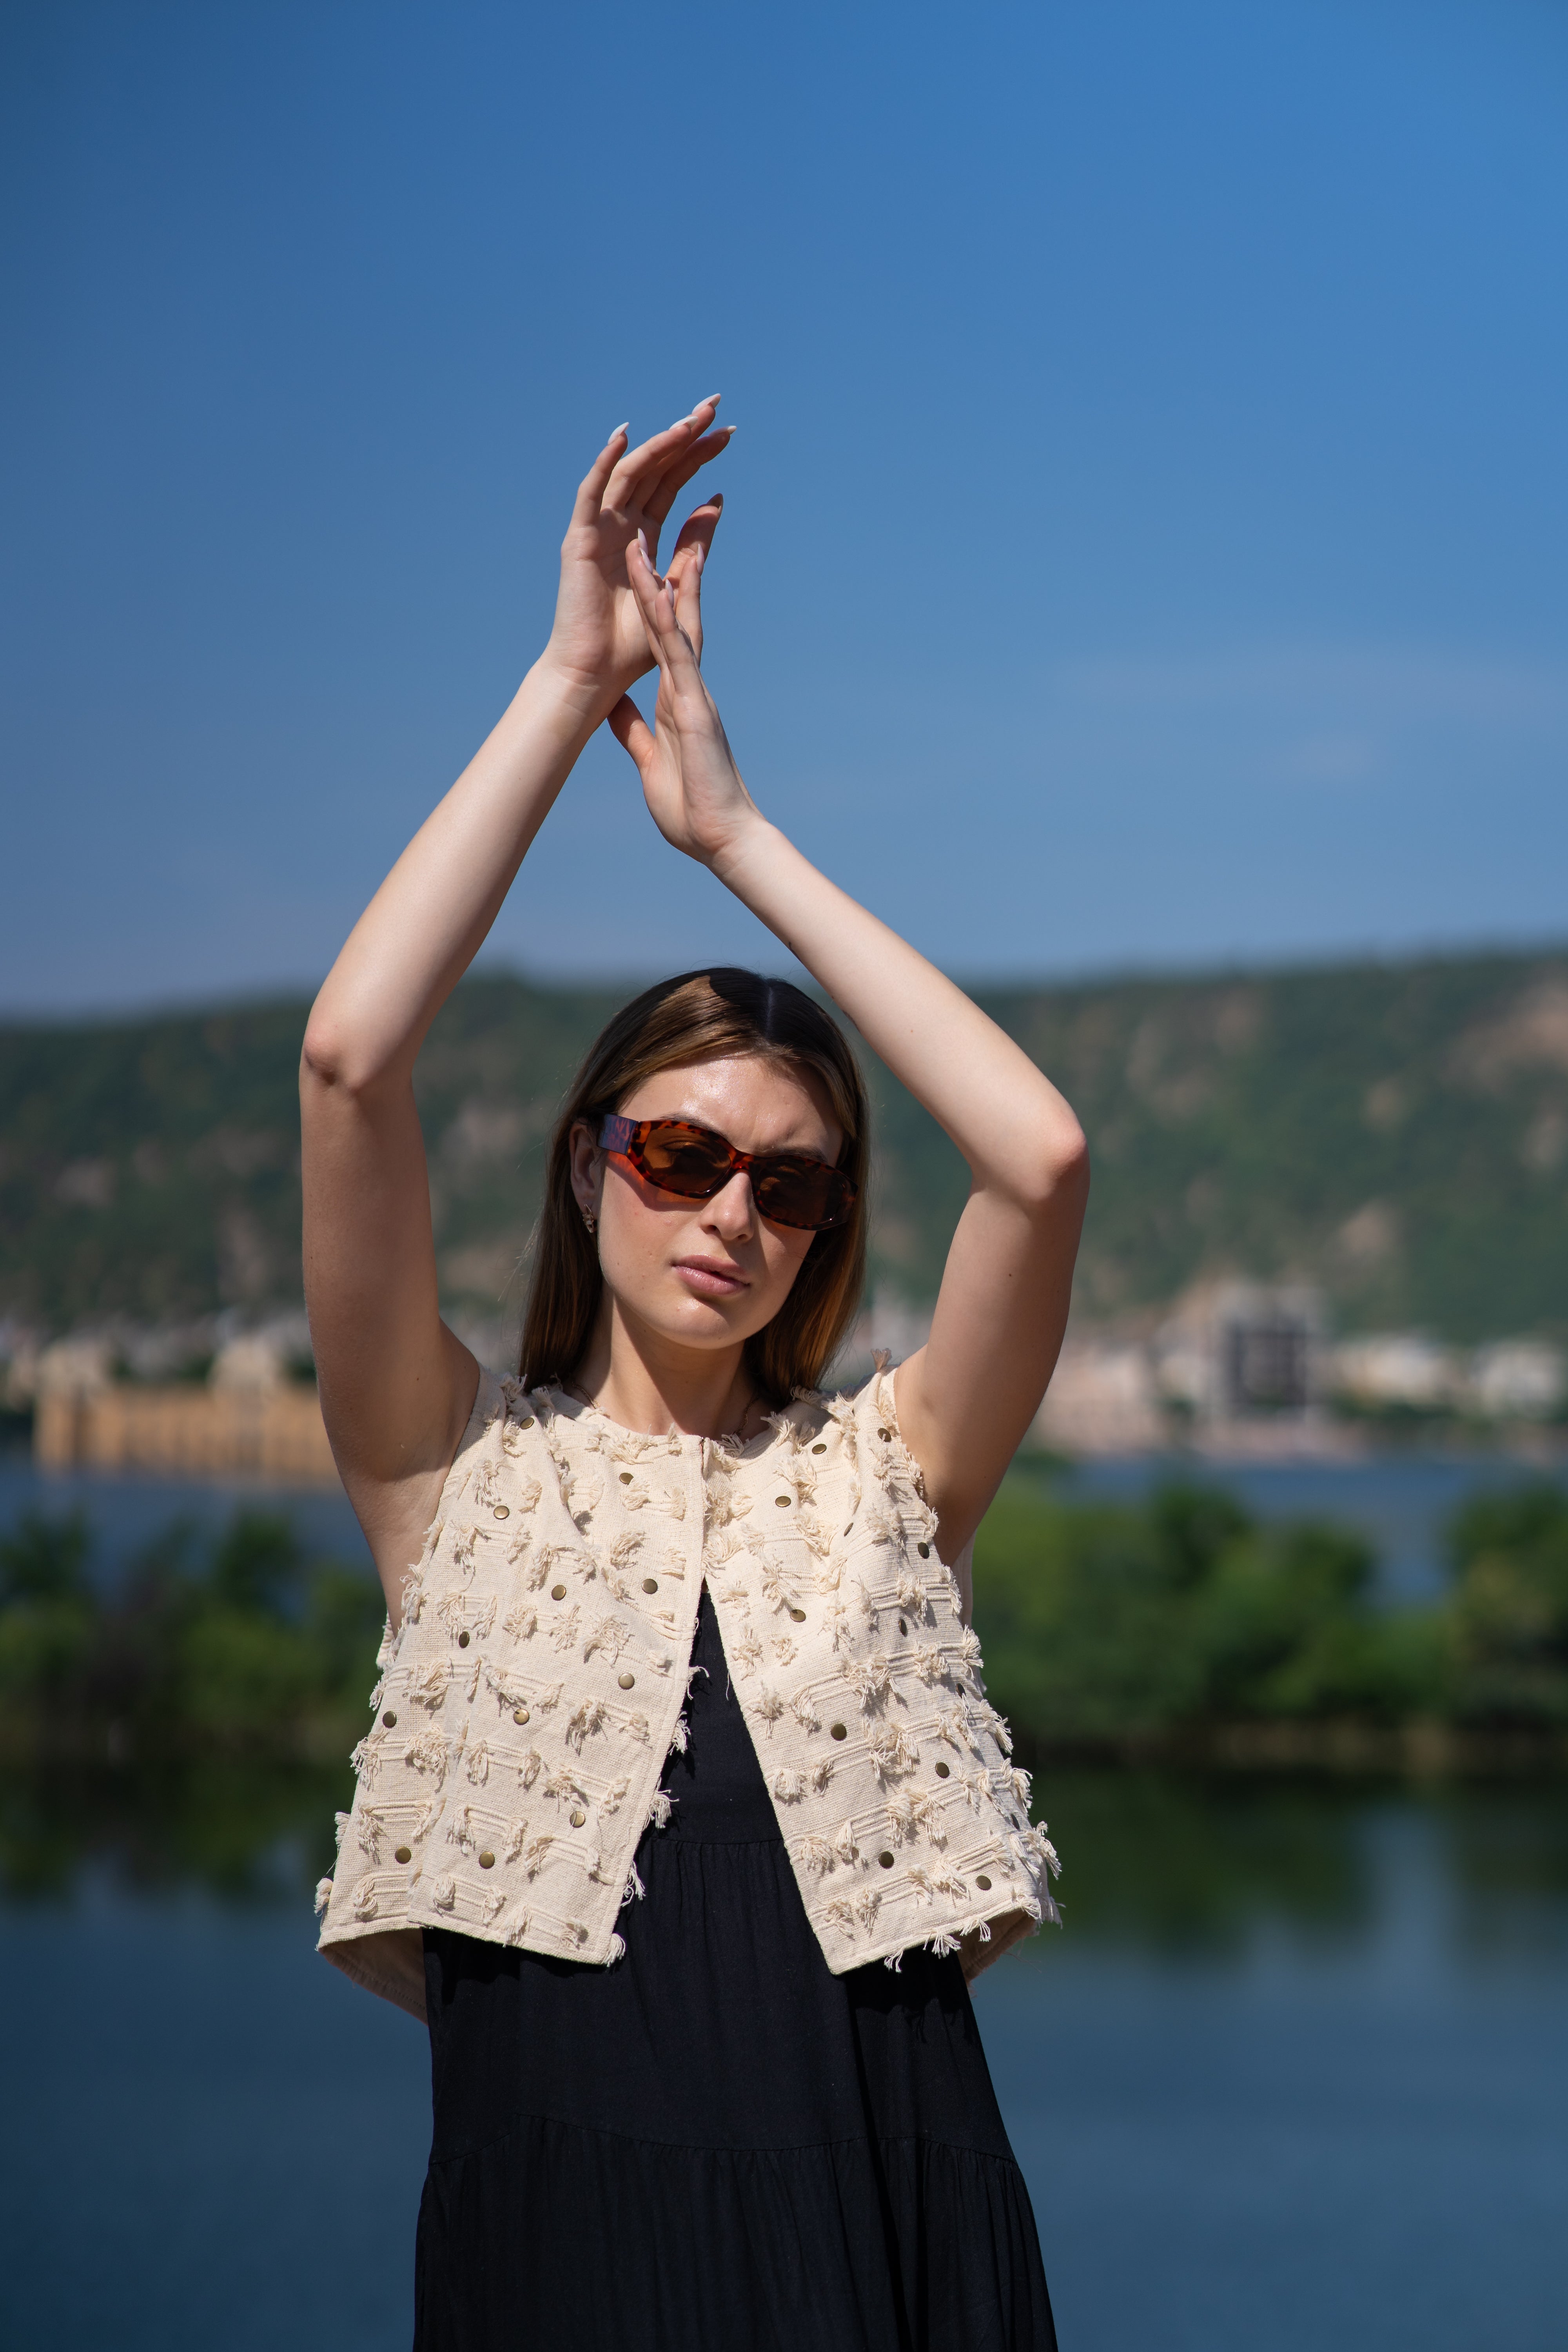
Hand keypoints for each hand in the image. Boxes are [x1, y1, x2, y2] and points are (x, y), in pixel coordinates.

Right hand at [542, 402, 730, 707]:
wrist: (597, 676)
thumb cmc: (632, 647)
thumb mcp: (677, 588)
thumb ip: (693, 547)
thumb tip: (715, 502)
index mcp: (644, 538)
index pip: (673, 483)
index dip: (698, 455)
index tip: (728, 432)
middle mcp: (621, 526)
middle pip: (656, 469)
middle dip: (685, 437)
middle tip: (715, 407)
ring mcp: (599, 530)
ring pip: (630, 474)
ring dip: (658, 444)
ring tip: (689, 421)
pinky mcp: (581, 541)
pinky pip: (591, 494)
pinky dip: (605, 464)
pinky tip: (625, 436)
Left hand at [607, 529, 764, 869]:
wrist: (722, 839)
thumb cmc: (692, 809)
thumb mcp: (648, 760)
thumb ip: (633, 730)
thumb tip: (611, 707)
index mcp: (675, 699)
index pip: (664, 638)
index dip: (658, 598)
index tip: (652, 559)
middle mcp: (687, 687)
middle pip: (678, 617)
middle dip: (674, 568)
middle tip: (679, 520)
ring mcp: (693, 694)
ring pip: (675, 625)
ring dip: (660, 579)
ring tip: (646, 535)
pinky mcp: (694, 707)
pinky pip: (677, 654)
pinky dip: (666, 619)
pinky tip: (658, 586)